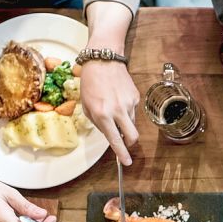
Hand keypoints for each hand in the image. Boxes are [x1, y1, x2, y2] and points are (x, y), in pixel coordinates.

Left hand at [83, 0, 137, 165]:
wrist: (104, 59)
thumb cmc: (91, 82)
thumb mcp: (86, 105)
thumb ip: (97, 122)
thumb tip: (110, 133)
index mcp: (103, 114)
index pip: (115, 140)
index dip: (121, 154)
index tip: (126, 163)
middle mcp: (118, 111)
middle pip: (132, 136)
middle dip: (130, 143)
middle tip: (125, 142)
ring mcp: (129, 103)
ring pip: (132, 123)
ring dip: (124, 123)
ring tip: (114, 108)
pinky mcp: (136, 96)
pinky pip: (133, 110)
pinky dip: (126, 110)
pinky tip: (118, 98)